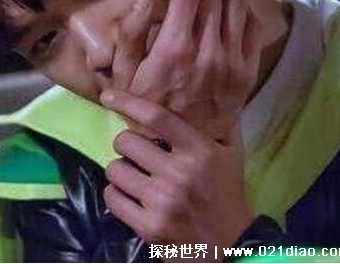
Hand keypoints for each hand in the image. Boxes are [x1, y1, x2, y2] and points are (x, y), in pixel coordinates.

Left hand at [100, 90, 253, 255]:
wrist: (232, 248)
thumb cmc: (228, 194)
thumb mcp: (231, 154)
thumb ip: (219, 123)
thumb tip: (208, 91)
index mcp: (199, 151)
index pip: (155, 117)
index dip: (127, 102)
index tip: (107, 96)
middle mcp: (179, 174)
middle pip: (125, 142)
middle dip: (126, 145)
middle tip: (137, 154)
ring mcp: (162, 202)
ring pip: (114, 169)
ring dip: (121, 171)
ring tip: (135, 176)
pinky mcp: (148, 226)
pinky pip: (112, 197)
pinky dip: (116, 194)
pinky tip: (130, 197)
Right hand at [106, 0, 262, 133]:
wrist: (179, 146)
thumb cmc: (142, 107)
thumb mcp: (121, 75)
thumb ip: (129, 35)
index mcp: (173, 47)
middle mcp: (206, 49)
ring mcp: (230, 60)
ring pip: (235, 3)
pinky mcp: (245, 70)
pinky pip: (250, 25)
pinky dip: (242, 2)